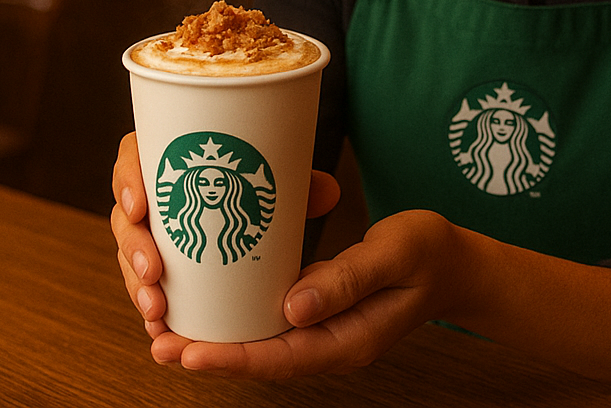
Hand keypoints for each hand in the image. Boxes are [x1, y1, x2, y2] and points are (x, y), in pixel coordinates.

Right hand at [110, 132, 341, 345]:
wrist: (249, 210)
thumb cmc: (252, 185)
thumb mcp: (273, 181)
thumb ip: (299, 184)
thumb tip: (329, 193)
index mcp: (166, 160)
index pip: (131, 158)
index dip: (127, 181)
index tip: (141, 206)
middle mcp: (150, 195)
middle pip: (124, 216)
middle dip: (133, 248)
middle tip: (154, 272)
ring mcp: (148, 232)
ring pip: (127, 256)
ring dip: (135, 285)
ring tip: (156, 309)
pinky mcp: (155, 264)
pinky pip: (141, 283)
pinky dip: (147, 304)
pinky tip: (157, 327)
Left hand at [152, 209, 465, 378]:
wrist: (453, 261)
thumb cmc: (428, 251)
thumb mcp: (394, 255)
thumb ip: (348, 279)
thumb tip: (292, 307)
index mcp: (348, 340)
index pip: (281, 357)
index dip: (231, 358)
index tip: (188, 352)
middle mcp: (329, 342)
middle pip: (260, 358)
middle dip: (208, 354)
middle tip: (157, 343)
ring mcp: (322, 330)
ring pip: (260, 344)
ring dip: (214, 340)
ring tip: (163, 331)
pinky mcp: (315, 311)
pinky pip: (269, 324)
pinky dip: (235, 320)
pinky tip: (205, 306)